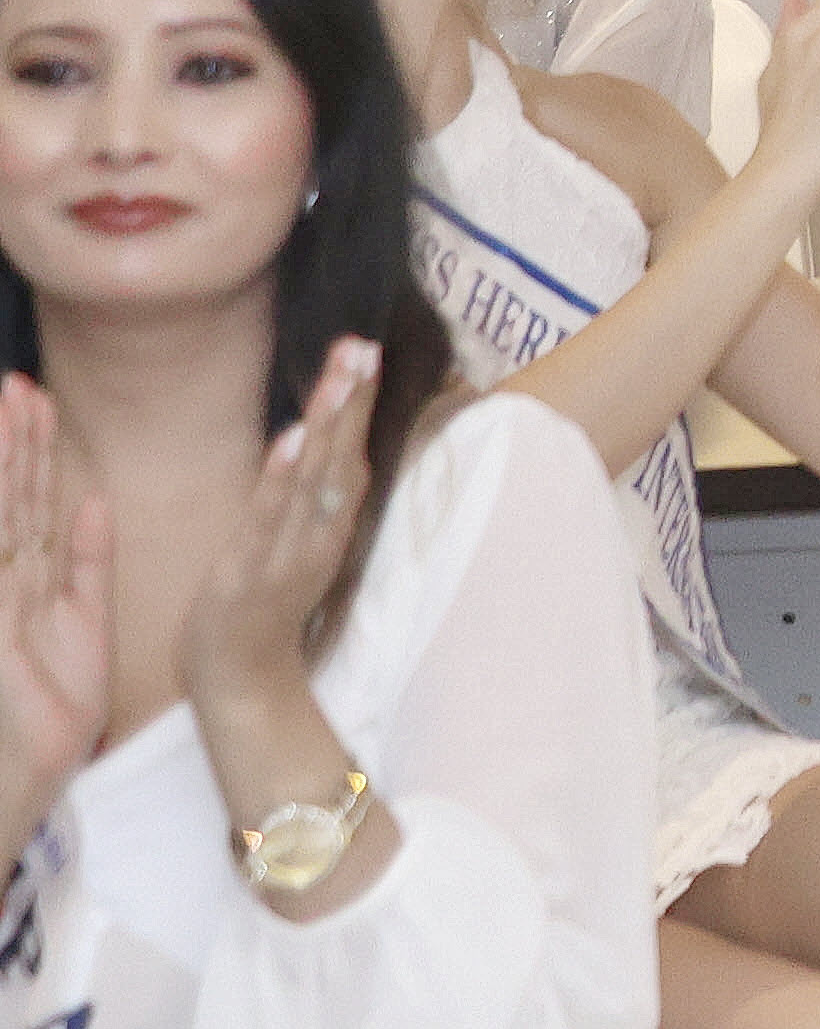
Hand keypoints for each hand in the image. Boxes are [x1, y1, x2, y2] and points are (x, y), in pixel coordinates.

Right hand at [0, 377, 114, 861]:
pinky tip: (3, 488)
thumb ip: (87, 562)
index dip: (31, 451)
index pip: (27, 504)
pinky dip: (0, 519)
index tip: (37, 396)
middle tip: (17, 383)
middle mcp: (0, 587)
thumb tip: (93, 499)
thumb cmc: (46, 715)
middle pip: (8, 502)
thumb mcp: (81, 626)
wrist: (15, 785)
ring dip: (4, 466)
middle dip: (12, 443)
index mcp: (26, 583)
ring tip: (9, 407)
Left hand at [174, 338, 380, 722]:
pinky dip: (285, 477)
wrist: (243, 682)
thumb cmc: (263, 610)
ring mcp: (291, 553)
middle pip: (342, 456)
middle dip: (353, 399)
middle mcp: (321, 533)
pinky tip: (295, 438)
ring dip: (332, 424)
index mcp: (328, 524)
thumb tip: (315, 441)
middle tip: (365, 345)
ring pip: (316, 479)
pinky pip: (271, 518)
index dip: (359, 402)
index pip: (349, 451)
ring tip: (343, 374)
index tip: (368, 350)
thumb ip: (305, 498)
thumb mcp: (291, 546)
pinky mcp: (254, 574)